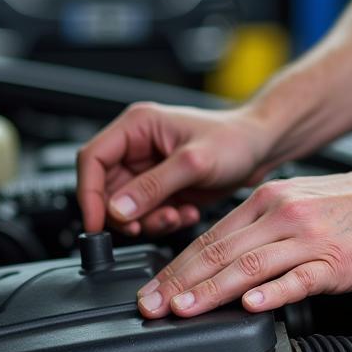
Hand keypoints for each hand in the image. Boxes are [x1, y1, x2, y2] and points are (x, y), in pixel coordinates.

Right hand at [77, 103, 274, 235]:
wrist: (262, 149)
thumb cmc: (235, 140)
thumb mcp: (194, 163)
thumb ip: (153, 186)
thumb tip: (118, 208)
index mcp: (137, 126)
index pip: (92, 159)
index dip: (88, 193)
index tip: (97, 222)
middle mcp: (137, 146)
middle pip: (104, 188)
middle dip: (124, 213)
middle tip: (145, 224)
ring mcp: (148, 169)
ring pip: (124, 206)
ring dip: (147, 220)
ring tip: (175, 216)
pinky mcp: (161, 188)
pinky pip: (146, 214)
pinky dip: (162, 221)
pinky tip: (186, 213)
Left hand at [136, 167, 351, 316]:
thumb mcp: (295, 203)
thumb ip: (257, 229)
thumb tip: (220, 259)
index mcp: (267, 201)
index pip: (209, 237)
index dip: (176, 267)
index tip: (153, 291)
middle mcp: (281, 215)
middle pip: (219, 251)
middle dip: (180, 282)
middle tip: (152, 306)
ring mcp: (308, 239)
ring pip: (249, 265)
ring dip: (212, 289)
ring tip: (185, 309)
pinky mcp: (335, 261)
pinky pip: (298, 278)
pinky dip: (272, 293)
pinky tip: (251, 306)